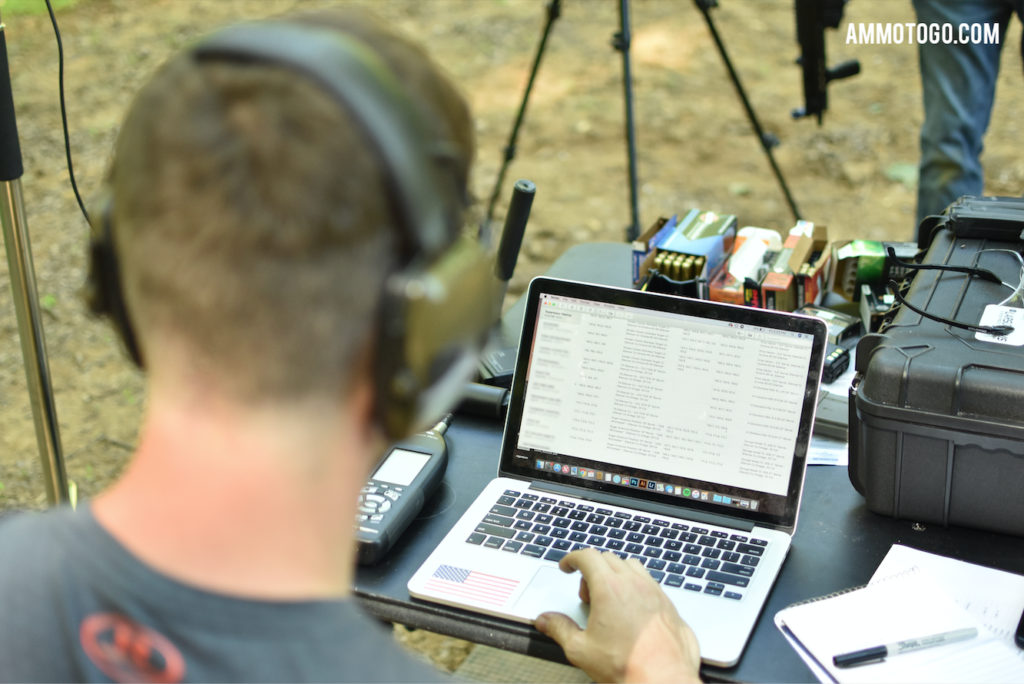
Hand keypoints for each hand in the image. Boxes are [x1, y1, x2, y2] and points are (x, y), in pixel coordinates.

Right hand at [534, 549, 700, 683]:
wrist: (663, 680)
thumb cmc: (628, 666)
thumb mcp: (581, 649)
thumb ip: (560, 629)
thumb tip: (546, 620)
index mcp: (609, 588)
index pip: (588, 556)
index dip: (572, 558)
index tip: (567, 566)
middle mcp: (634, 584)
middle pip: (608, 559)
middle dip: (592, 570)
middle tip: (586, 596)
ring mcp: (654, 592)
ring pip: (631, 566)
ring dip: (616, 575)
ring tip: (609, 600)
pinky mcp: (668, 603)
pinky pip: (649, 582)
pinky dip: (635, 587)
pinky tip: (630, 611)